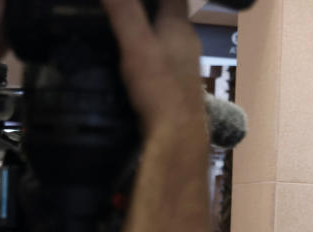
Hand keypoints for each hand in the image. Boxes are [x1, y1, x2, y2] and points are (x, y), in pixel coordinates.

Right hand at [101, 0, 205, 137]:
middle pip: (172, 15)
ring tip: (126, 26)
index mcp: (181, 28)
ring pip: (168, 39)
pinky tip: (135, 59)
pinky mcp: (178, 87)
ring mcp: (186, 68)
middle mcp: (189, 45)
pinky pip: (163, 60)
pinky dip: (150, 53)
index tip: (136, 0)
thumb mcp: (136, 43)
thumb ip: (124, 11)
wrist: (177, 137)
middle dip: (151, 7)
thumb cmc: (159, 88)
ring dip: (151, 30)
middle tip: (126, 9)